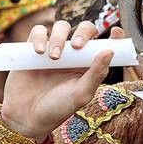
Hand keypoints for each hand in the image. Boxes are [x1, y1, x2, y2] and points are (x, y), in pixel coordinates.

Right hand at [0, 21, 121, 138]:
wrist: (26, 116)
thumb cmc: (57, 109)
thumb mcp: (81, 94)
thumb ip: (96, 74)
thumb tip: (110, 51)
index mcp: (89, 65)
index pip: (105, 44)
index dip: (113, 36)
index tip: (116, 33)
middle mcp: (74, 55)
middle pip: (84, 29)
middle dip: (83, 32)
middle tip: (78, 47)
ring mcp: (54, 49)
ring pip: (61, 27)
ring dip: (59, 37)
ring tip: (54, 57)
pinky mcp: (33, 48)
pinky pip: (38, 31)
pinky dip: (40, 37)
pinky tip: (39, 52)